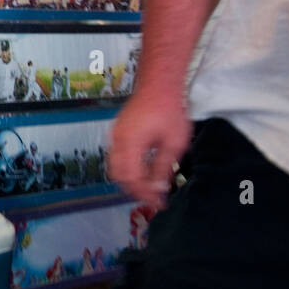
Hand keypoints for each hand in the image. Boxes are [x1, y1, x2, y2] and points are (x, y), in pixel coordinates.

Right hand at [109, 86, 191, 207]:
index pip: (131, 178)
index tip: (158, 203)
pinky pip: (116, 157)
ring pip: (115, 167)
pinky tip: (143, 171)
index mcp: (130, 144)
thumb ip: (163, 167)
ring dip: (130, 180)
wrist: (158, 86)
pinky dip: (127, 169)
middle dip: (135, 190)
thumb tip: (158, 187)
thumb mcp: (173, 143)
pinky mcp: (117, 133)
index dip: (144, 193)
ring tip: (149, 187)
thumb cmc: (169, 110)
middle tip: (153, 198)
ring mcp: (114, 136)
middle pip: (118, 175)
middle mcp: (117, 141)